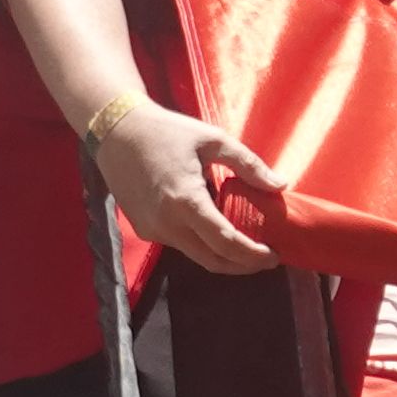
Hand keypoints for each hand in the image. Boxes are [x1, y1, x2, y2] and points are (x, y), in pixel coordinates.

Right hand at [97, 99, 280, 273]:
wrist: (116, 132)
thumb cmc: (167, 131)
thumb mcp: (213, 140)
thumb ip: (248, 165)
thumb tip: (280, 185)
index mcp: (186, 201)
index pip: (226, 242)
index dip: (253, 255)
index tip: (274, 256)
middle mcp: (167, 223)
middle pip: (213, 260)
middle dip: (243, 265)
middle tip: (267, 259)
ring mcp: (153, 230)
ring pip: (196, 255)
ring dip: (223, 255)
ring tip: (247, 244)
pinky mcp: (144, 229)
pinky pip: (179, 244)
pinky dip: (201, 243)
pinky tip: (215, 228)